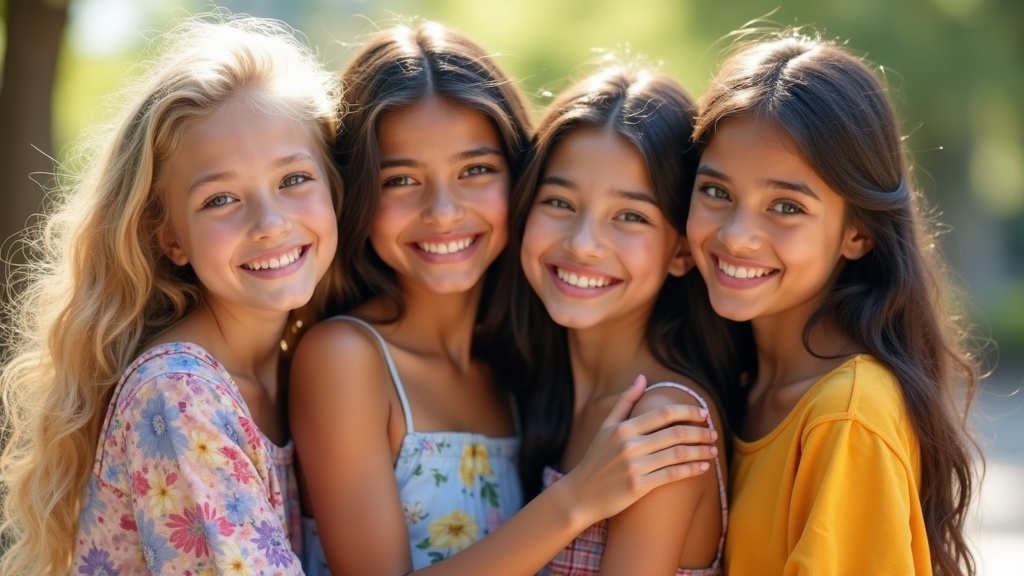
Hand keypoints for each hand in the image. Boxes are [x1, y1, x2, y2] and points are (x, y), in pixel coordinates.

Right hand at [560, 375, 717, 523]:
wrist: (582, 494)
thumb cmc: (596, 458)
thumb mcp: (606, 427)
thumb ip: (625, 402)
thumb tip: (642, 378)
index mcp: (623, 428)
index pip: (663, 414)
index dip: (687, 411)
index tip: (703, 413)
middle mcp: (629, 445)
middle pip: (675, 433)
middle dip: (700, 432)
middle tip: (713, 433)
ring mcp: (634, 467)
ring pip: (677, 454)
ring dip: (700, 451)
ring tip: (713, 450)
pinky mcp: (638, 487)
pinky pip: (672, 475)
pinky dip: (691, 469)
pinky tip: (703, 467)